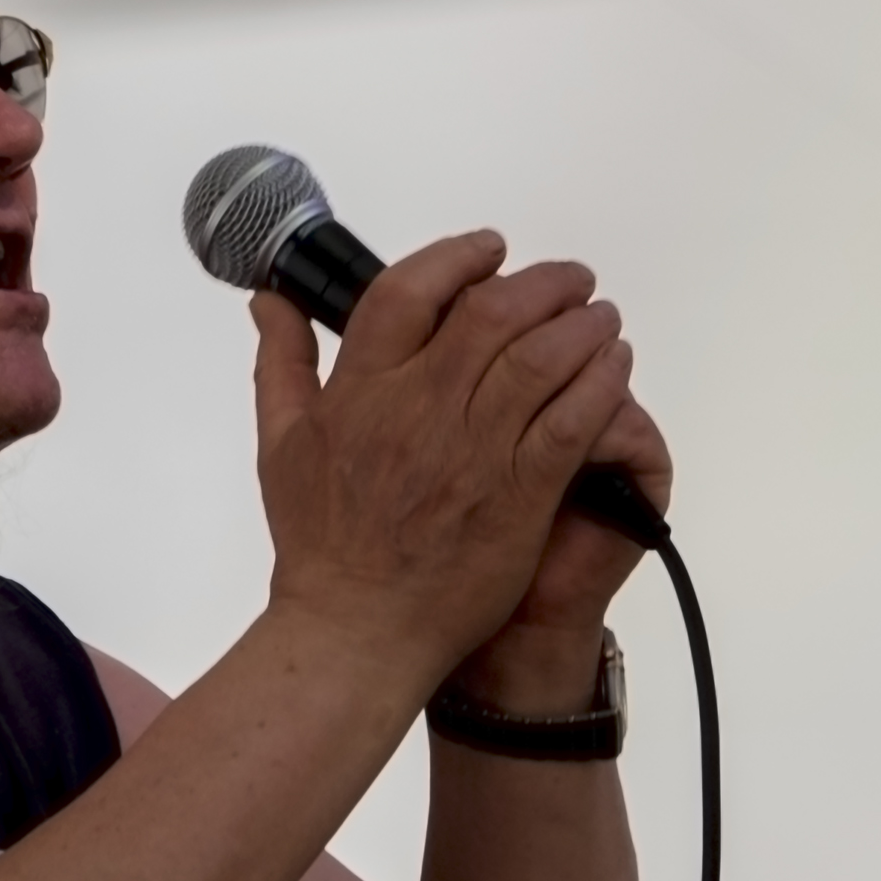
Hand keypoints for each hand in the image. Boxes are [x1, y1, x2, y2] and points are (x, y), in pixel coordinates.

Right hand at [250, 230, 648, 699]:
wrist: (358, 629)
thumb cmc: (319, 547)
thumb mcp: (280, 445)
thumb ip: (282, 365)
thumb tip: (268, 304)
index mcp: (359, 392)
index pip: (409, 292)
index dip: (457, 259)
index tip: (489, 251)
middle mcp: (417, 410)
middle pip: (491, 313)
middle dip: (542, 284)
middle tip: (570, 282)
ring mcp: (472, 451)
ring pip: (541, 358)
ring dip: (581, 326)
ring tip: (600, 318)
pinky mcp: (517, 493)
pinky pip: (571, 419)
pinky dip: (599, 382)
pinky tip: (612, 366)